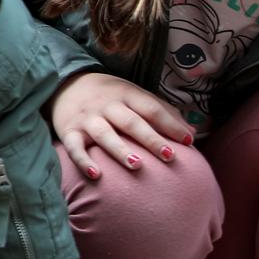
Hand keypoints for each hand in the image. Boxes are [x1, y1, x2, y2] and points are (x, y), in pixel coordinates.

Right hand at [50, 72, 194, 178]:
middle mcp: (107, 106)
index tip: (188, 141)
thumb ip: (164, 112)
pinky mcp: (69, 131)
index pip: (151, 109)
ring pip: (104, 134)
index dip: (170, 124)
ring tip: (137, 165)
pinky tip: (95, 175)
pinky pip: (74, 147)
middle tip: (169, 156)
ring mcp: (87, 119)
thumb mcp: (136, 96)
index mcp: (127, 95)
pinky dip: (83, 161)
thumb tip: (192, 134)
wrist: (66, 83)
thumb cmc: (112, 96)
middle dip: (150, 139)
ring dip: (120, 150)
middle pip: (131, 122)